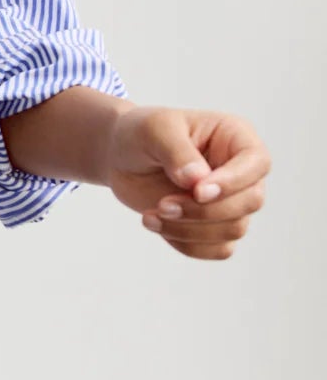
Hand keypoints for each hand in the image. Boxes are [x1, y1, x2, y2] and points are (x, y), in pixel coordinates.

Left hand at [104, 106, 270, 258]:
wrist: (122, 158)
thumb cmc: (142, 134)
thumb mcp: (154, 130)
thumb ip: (177, 151)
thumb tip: (197, 179)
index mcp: (235, 138)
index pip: (257, 163)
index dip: (232, 182)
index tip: (196, 191)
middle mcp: (241, 171)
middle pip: (250, 202)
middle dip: (204, 210)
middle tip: (163, 205)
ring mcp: (231, 201)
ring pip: (234, 229)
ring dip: (190, 230)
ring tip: (151, 216)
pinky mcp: (215, 226)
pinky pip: (218, 249)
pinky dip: (187, 245)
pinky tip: (157, 226)